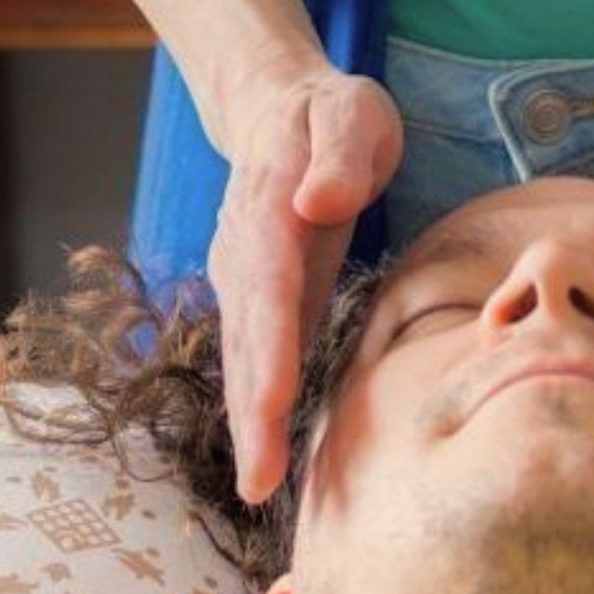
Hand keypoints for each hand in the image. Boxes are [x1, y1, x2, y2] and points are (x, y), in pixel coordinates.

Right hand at [210, 63, 406, 505]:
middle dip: (252, 411)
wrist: (277, 107)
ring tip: (259, 486)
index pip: (269, 283)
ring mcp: (243, 276)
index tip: (274, 399)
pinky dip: (258, 407)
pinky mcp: (257, 296)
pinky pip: (256, 357)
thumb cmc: (329, 112)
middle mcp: (244, 250)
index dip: (270, 345)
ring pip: (244, 356)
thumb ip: (338, 155)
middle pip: (247, 338)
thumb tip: (319, 203)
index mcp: (269, 207)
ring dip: (249, 422)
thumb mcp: (350, 113)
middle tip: (259, 481)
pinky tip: (268, 455)